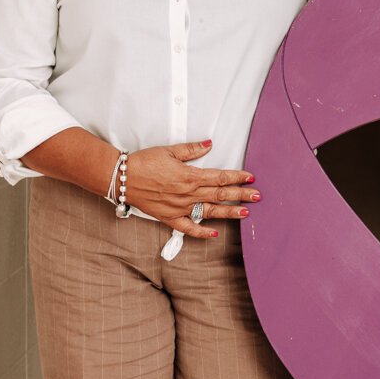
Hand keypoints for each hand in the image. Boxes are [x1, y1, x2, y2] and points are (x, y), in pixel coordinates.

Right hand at [123, 140, 259, 236]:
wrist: (122, 178)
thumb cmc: (143, 163)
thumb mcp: (169, 151)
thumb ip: (191, 150)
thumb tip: (209, 144)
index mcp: (190, 176)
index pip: (220, 177)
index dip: (237, 177)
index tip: (251, 177)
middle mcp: (188, 194)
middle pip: (221, 195)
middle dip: (241, 195)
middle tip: (258, 196)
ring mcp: (180, 207)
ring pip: (210, 211)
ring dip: (229, 212)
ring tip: (245, 213)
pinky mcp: (170, 217)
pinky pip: (188, 228)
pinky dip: (202, 233)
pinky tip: (215, 234)